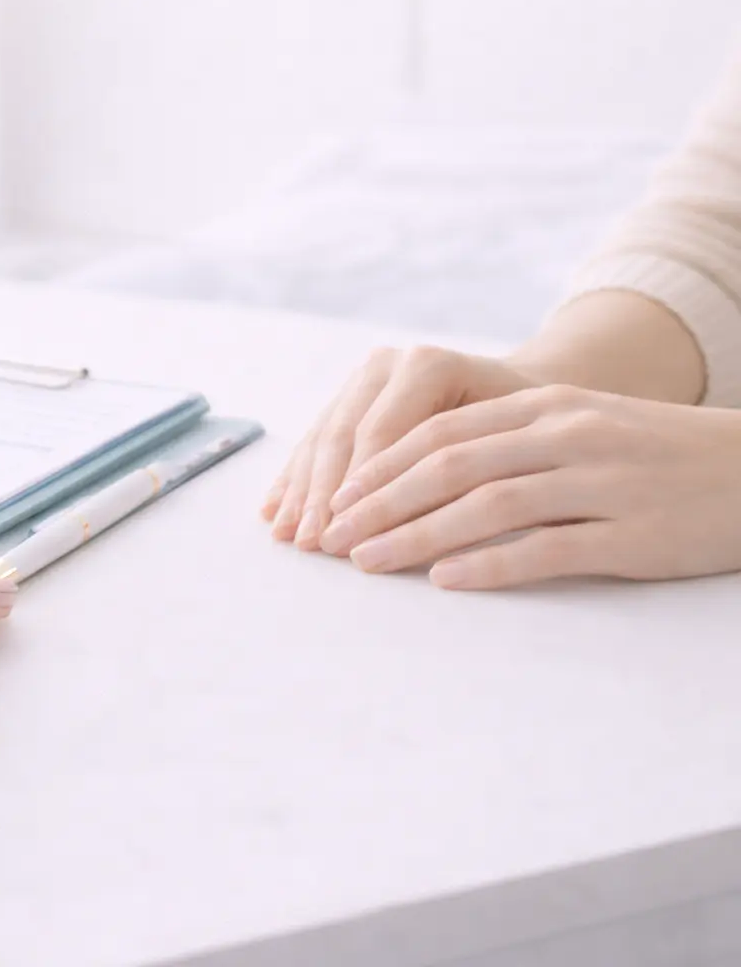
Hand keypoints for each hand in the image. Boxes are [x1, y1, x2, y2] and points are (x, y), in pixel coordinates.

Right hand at [262, 346, 542, 549]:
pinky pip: (315, 440)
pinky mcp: (349, 397)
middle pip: (344, 435)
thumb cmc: (531, 432)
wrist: (529, 395)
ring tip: (286, 536)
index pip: (382, 434)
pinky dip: (295, 479)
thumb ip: (463, 477)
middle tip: (310, 543)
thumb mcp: (512, 450)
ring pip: (323, 439)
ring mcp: (364, 379)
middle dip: (322, 496)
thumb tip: (412, 531)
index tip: (346, 537)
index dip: (360, 489)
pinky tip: (274, 511)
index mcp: (428, 365)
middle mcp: (389, 363)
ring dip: (301, 492)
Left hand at [318, 385, 740, 588]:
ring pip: (486, 505)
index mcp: (549, 406)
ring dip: (416, 534)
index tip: (336, 495)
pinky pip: (546, 549)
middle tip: (332, 535)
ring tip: (367, 561)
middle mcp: (568, 435)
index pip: (443, 431)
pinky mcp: (632, 533)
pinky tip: (445, 581)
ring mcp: (602, 483)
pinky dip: (489, 564)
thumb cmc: (656, 454)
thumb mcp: (582, 425)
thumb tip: (421, 474)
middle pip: (451, 466)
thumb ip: (509, 440)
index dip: (381, 465)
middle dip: (380, 503)